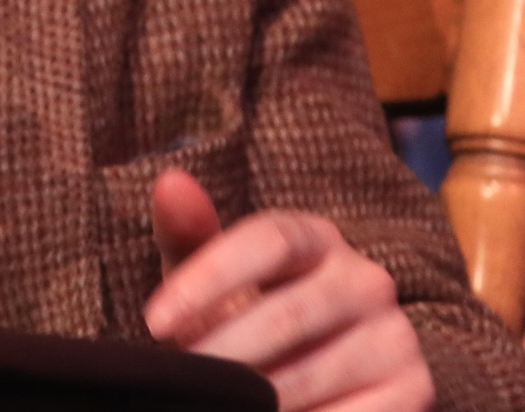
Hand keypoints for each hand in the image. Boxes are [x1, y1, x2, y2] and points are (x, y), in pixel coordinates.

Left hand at [144, 169, 430, 410]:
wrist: (315, 376)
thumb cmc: (246, 311)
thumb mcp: (213, 272)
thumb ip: (189, 231)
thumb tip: (171, 181)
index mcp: (317, 235)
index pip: (266, 240)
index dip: (207, 279)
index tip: (156, 321)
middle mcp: (366, 278)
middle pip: (285, 315)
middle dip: (222, 352)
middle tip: (184, 379)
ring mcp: (396, 336)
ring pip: (309, 373)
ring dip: (253, 398)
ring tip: (217, 404)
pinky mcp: (415, 391)